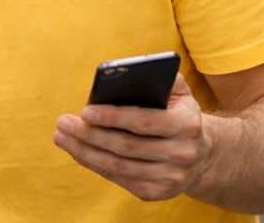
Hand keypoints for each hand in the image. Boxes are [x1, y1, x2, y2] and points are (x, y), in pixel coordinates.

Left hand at [53, 74, 212, 200]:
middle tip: (63, 122)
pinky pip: (119, 179)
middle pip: (126, 146)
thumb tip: (126, 71)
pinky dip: (94, 164)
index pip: (143, 122)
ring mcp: (170, 177)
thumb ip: (160, 76)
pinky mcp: (157, 192)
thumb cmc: (177, 113)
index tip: (85, 111)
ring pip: (118, 166)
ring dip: (84, 151)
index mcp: (187, 125)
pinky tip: (77, 151)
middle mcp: (182, 154)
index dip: (112, 117)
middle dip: (89, 134)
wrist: (202, 154)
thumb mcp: (178, 92)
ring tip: (61, 136)